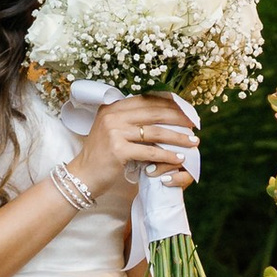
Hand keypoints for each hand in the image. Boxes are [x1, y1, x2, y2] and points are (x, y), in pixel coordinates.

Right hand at [66, 95, 197, 221]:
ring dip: (177, 137)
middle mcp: (112, 116)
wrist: (82, 176)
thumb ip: (129, 120)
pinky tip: (178, 158)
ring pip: (154, 132)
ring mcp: (114, 132)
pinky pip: (149, 152)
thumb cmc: (100, 156)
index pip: (145, 100)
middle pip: (153, 113)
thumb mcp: (111, 130)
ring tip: (193, 141)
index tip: (185, 109)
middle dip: (177, 118)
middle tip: (194, 124)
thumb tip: (160, 115)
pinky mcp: (118, 150)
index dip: (168, 104)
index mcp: (112, 108)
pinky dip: (167, 155)